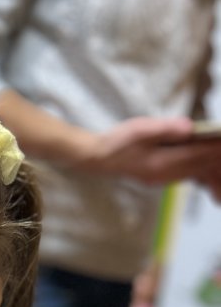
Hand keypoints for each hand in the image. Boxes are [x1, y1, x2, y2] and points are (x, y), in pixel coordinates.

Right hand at [79, 116, 220, 185]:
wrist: (97, 158)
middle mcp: (164, 175)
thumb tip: (190, 128)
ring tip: (219, 165)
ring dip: (209, 170)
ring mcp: (161, 178)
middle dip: (216, 161)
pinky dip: (198, 172)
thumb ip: (167, 128)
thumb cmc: (117, 141)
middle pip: (199, 168)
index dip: (215, 148)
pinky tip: (203, 167)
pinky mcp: (158, 177)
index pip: (197, 155)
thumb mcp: (141, 129)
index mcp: (162, 163)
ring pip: (193, 175)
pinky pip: (184, 176)